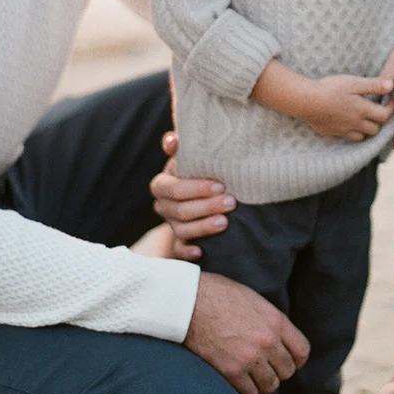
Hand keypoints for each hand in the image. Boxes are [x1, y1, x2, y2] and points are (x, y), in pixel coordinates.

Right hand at [150, 131, 236, 260]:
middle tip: (231, 202)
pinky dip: (188, 252)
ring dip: (203, 227)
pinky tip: (201, 252)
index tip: (220, 185)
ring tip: (225, 222)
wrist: (203, 189)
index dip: (196, 188)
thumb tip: (172, 142)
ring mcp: (170, 225)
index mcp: (163, 184)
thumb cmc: (198, 167)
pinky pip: (179, 251)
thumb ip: (181, 144)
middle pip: (180, 210)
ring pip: (182, 230)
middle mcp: (164, 206)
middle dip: (207, 207)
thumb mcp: (190, 155)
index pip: (174, 189)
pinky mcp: (178, 243)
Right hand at [184, 271, 309, 393]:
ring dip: (261, 381)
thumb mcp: (255, 301)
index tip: (286, 359)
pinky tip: (238, 377)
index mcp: (276, 321)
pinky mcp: (231, 371)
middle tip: (264, 365)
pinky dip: (245, 388)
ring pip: (269, 385)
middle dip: (277, 370)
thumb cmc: (220, 296)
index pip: (302, 351)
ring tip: (251, 371)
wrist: (191, 302)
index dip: (295, 358)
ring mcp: (250, 357)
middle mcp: (267, 341)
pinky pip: (249, 392)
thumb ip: (271, 321)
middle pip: (287, 371)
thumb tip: (279, 338)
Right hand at [303, 75, 393, 140]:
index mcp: (363, 110)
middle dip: (380, 121)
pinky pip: (348, 137)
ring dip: (368, 129)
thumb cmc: (330, 88)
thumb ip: (373, 85)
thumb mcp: (353, 82)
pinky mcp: (333, 133)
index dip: (391, 109)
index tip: (391, 102)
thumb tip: (391, 85)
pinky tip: (349, 124)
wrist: (307, 101)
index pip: (384, 115)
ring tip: (366, 118)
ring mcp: (344, 130)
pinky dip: (354, 133)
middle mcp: (356, 123)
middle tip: (379, 110)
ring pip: (363, 136)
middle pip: (375, 129)